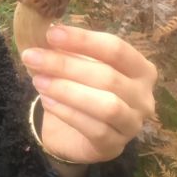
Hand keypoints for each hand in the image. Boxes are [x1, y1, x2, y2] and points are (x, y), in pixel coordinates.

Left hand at [21, 25, 156, 163]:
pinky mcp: (116, 146)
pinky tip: (47, 101)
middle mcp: (144, 96)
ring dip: (67, 90)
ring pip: (106, 105)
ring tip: (38, 80)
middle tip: (32, 56)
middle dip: (65, 65)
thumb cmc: (82, 87)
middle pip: (108, 76)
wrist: (76, 130)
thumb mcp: (77, 63)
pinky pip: (94, 129)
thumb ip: (66, 49)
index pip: (116, 48)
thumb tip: (41, 30)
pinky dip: (67, 112)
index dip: (83, 40)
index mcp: (141, 68)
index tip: (51, 33)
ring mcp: (133, 123)